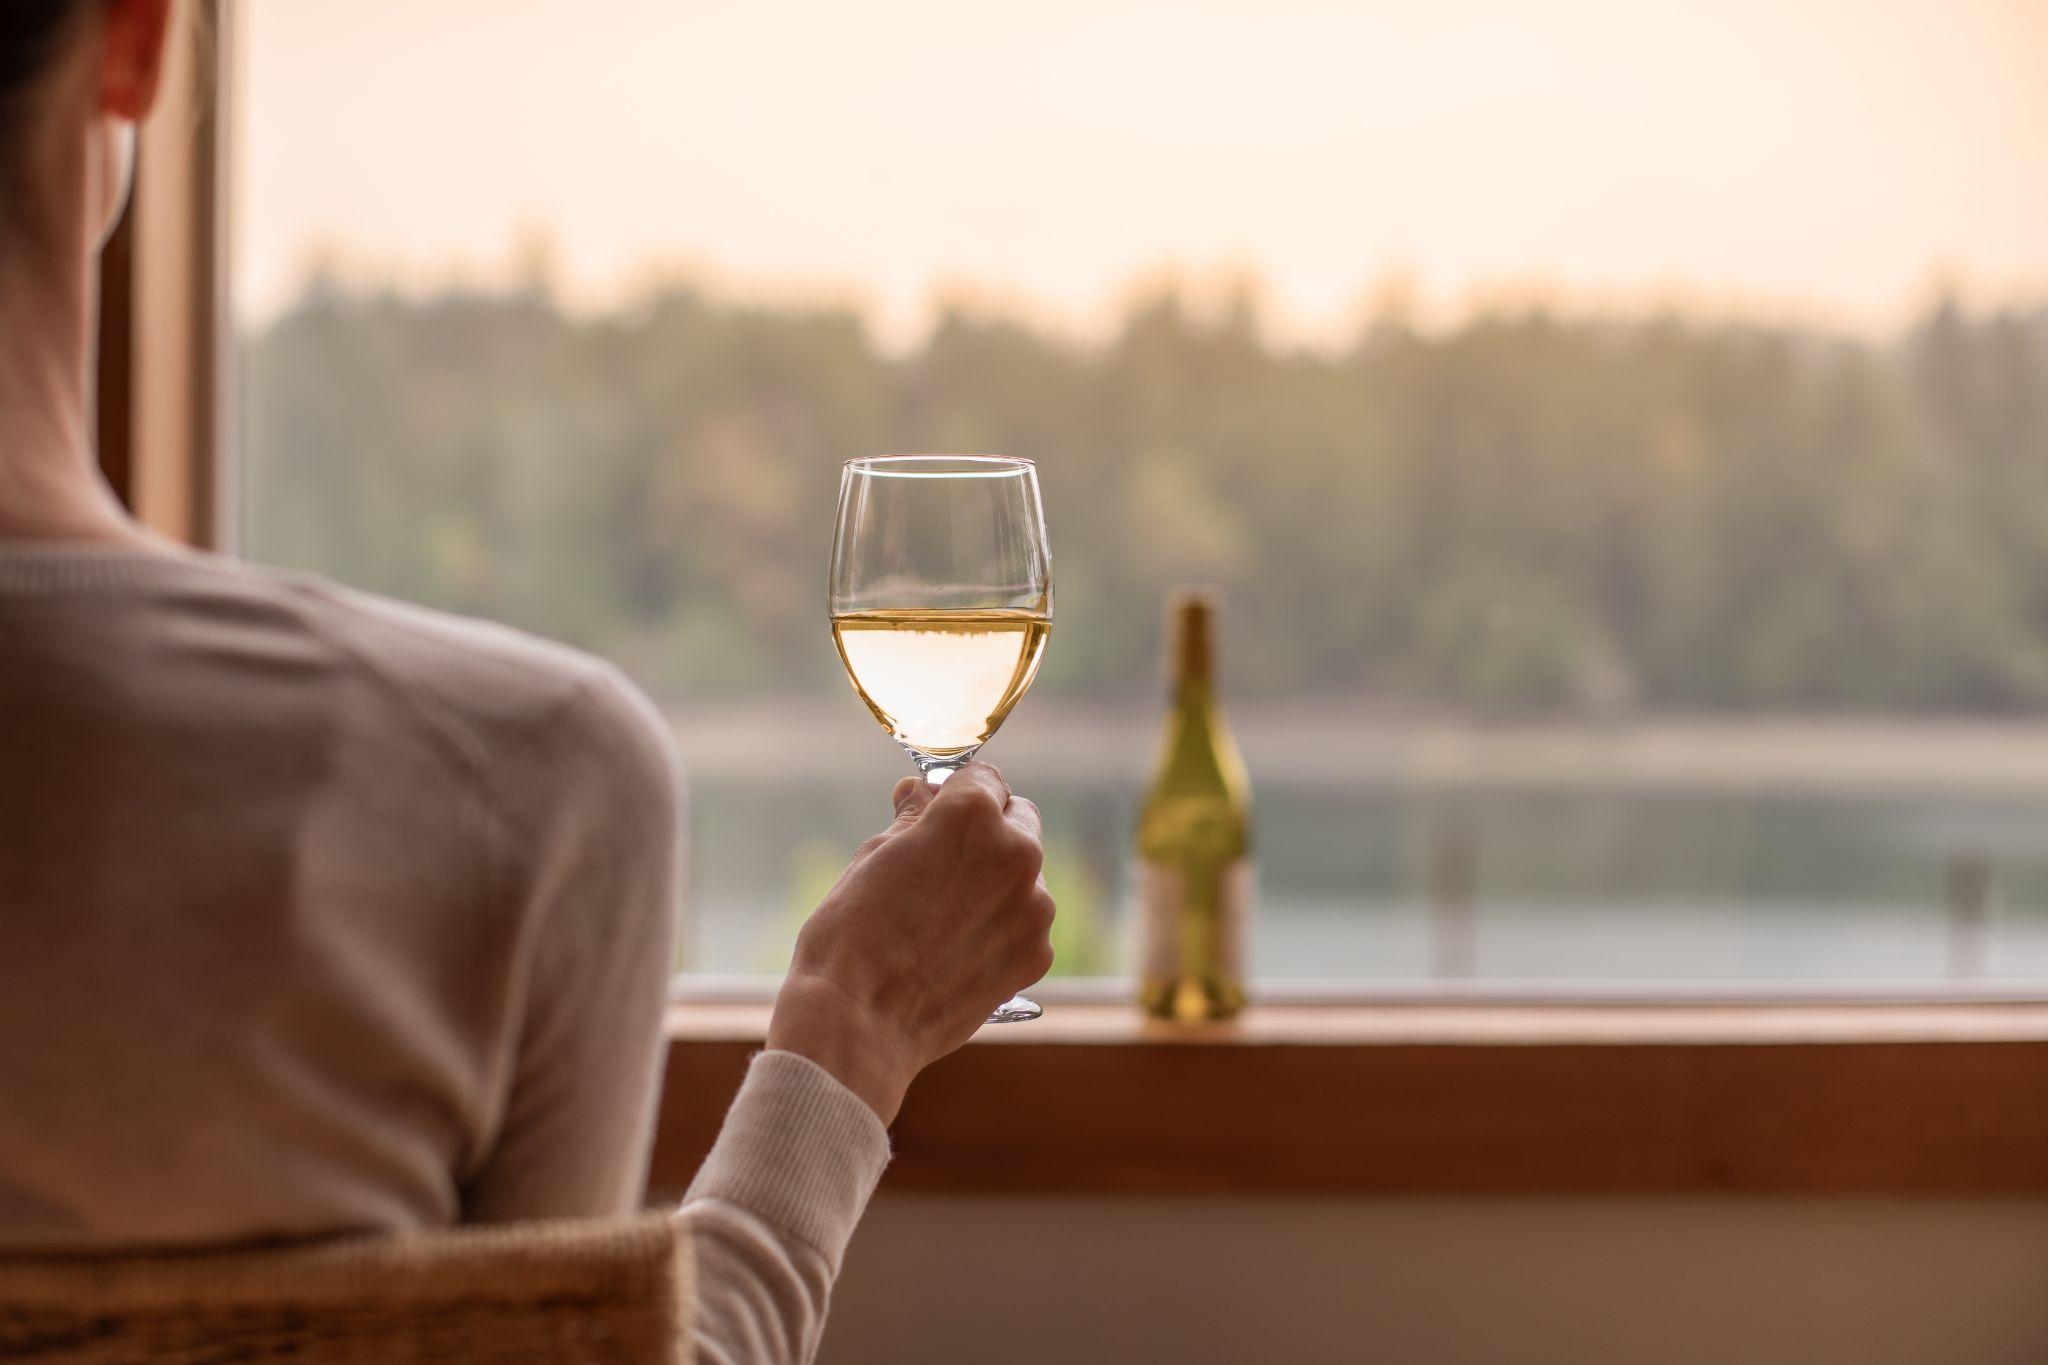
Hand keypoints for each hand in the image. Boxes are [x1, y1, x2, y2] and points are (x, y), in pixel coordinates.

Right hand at [765, 762, 1055, 1123]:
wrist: (860, 1022)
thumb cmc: (851, 934)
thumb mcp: (872, 858)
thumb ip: (912, 820)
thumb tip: (920, 795)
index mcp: (972, 816)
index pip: (983, 778)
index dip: (956, 792)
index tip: (937, 811)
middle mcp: (1016, 853)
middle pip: (1018, 819)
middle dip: (987, 832)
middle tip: (943, 863)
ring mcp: (1033, 907)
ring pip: (1025, 876)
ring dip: (996, 883)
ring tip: (943, 918)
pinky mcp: (1036, 954)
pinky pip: (1025, 924)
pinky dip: (1000, 929)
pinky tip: (957, 951)